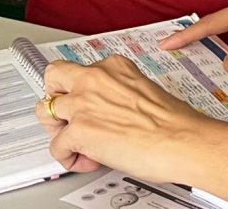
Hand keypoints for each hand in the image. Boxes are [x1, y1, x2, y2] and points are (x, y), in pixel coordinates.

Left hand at [34, 55, 209, 182]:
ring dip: (58, 129)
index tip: (83, 101)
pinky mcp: (80, 131)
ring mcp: (84, 103)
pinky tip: (89, 161)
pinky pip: (56, 146)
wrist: (182, 140)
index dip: (80, 90)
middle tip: (66, 115)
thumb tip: (109, 110)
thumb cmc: (174, 122)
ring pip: (44, 110)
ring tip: (77, 142)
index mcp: (114, 66)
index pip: (81, 70)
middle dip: (54, 96)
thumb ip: (118, 93)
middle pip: (53, 76)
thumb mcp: (144, 90)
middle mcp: (95, 78)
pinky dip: (69, 158)